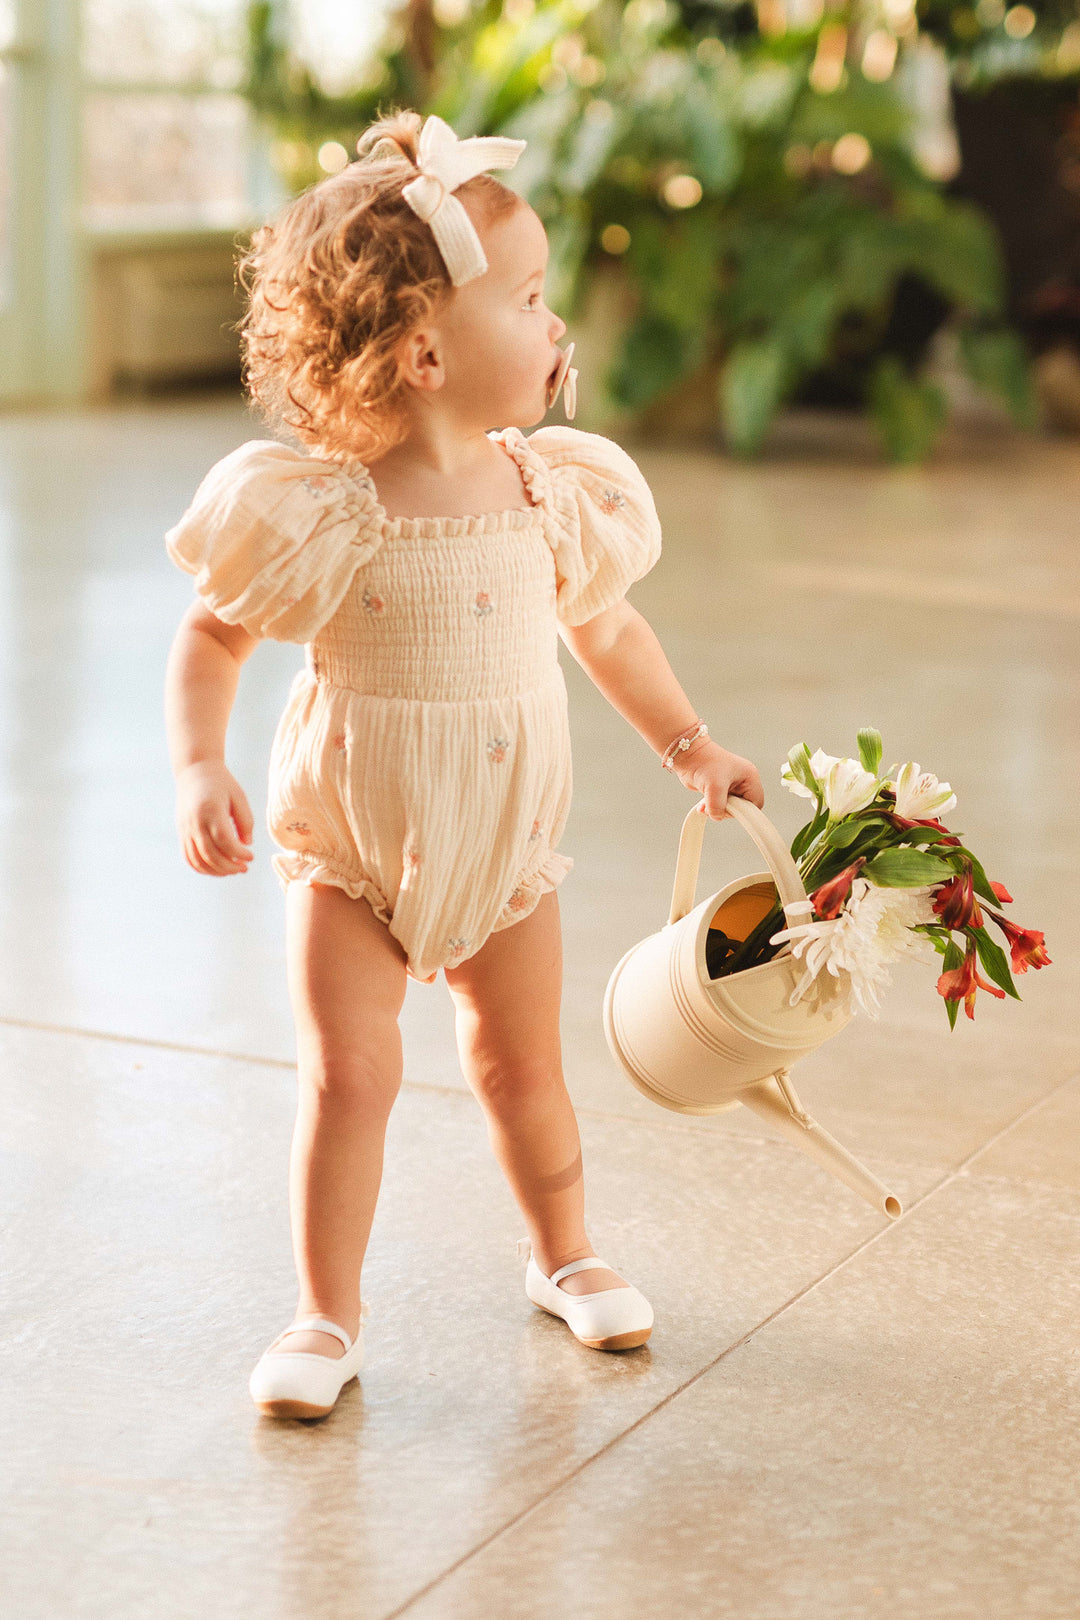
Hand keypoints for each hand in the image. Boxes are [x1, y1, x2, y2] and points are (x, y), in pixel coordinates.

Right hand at [176, 761, 253, 875]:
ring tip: (233, 870)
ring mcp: (185, 829)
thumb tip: (247, 844)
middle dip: (229, 866)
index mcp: (210, 810)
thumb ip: (245, 821)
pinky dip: (202, 868)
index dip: (239, 853)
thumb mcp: (239, 797)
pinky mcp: (181, 833)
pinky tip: (217, 869)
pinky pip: (188, 857)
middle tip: (245, 868)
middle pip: (210, 854)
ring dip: (216, 871)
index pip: (224, 840)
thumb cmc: (221, 784)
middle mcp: (194, 822)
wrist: (194, 772)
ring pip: (197, 860)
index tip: (251, 856)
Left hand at [670, 739, 764, 820]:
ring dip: (716, 809)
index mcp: (749, 777)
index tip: (729, 809)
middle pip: (742, 807)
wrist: (687, 755)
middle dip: (727, 810)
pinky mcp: (719, 789)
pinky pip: (720, 805)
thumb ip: (718, 806)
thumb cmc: (704, 762)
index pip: (755, 803)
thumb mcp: (714, 786)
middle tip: (715, 806)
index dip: (744, 811)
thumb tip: (717, 817)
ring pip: (730, 808)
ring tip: (705, 806)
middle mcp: (743, 781)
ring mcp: (731, 785)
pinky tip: (701, 806)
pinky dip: (710, 807)